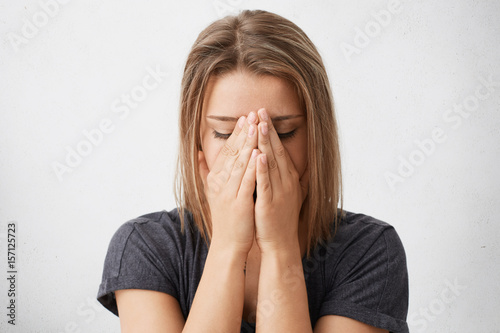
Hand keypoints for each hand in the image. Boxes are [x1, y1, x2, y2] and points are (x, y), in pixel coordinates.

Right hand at [198, 112, 258, 254]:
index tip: (245, 118)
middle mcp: (220, 183)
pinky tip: (258, 153)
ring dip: (248, 144)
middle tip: (252, 114)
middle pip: (233, 153)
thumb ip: (206, 171)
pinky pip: (246, 181)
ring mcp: (229, 193)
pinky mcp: (239, 203)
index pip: (227, 152)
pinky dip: (251, 166)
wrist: (229, 244)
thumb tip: (199, 153)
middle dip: (243, 133)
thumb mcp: (213, 192)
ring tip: (256, 126)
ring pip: (240, 163)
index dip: (236, 134)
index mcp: (216, 179)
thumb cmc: (226, 218)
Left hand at [254, 108, 308, 253]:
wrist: (280, 243)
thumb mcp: (282, 193)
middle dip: (268, 130)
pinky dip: (262, 169)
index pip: (279, 149)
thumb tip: (271, 159)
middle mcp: (286, 181)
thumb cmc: (278, 218)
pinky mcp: (269, 203)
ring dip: (265, 143)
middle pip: (276, 151)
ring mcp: (279, 192)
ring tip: (260, 125)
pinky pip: (265, 183)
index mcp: (287, 178)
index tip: (263, 114)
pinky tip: (258, 155)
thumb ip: (279, 175)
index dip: (271, 131)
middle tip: (261, 110)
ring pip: (271, 163)